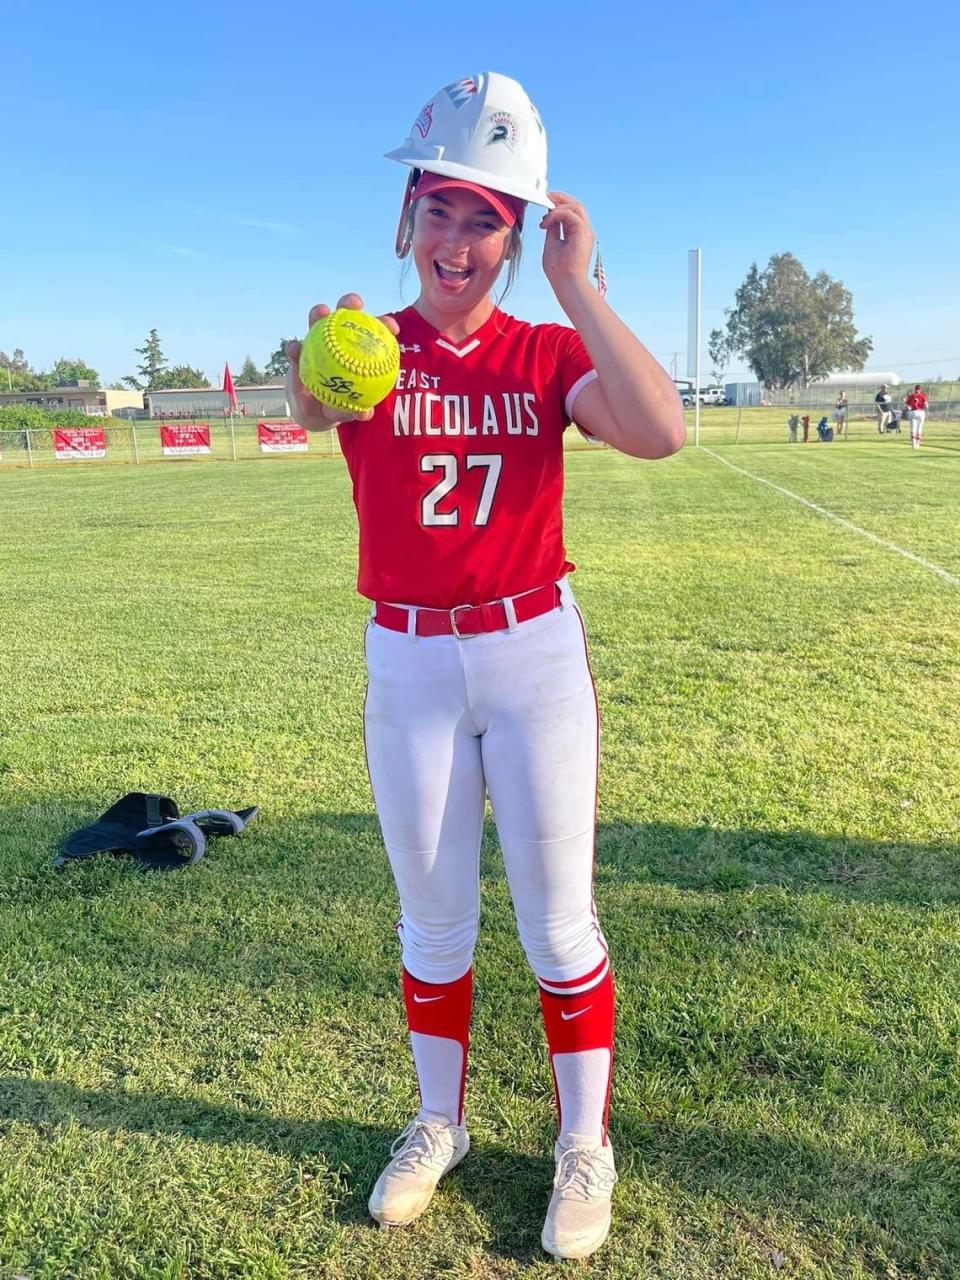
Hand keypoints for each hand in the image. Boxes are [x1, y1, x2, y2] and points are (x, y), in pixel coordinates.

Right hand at [285, 293, 400, 429]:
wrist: (313, 410)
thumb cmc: (339, 406)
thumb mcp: (347, 409)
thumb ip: (354, 410)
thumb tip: (365, 413)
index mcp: (356, 350)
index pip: (372, 333)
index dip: (384, 325)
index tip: (393, 328)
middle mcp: (337, 341)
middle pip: (345, 316)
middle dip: (350, 303)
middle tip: (355, 304)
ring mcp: (317, 344)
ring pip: (318, 323)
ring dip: (319, 314)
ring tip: (321, 311)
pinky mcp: (298, 353)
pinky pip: (295, 349)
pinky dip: (295, 348)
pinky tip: (295, 349)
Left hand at [539, 192, 595, 296]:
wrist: (566, 282)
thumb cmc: (558, 270)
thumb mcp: (552, 244)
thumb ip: (552, 229)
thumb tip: (548, 217)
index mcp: (577, 234)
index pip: (571, 212)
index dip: (558, 204)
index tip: (545, 203)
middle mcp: (584, 231)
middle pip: (575, 205)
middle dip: (560, 198)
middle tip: (545, 197)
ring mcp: (585, 231)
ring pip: (575, 206)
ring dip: (558, 206)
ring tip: (545, 212)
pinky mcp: (583, 232)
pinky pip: (570, 214)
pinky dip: (557, 215)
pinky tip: (546, 222)